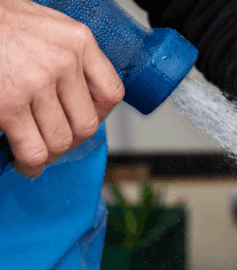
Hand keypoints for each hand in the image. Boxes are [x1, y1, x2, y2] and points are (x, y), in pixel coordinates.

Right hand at [0, 0, 123, 176]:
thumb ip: (67, 54)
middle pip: (86, 124)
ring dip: (49, 155)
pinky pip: (33, 150)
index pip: (110, 92)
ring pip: (61, 140)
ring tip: (37, 155)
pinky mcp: (9, 105)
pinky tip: (24, 162)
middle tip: (55, 142)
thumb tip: (77, 92)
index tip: (82, 120)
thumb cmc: (0, 23)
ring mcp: (37, 84)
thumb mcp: (45, 26)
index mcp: (78, 41)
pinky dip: (30, 164)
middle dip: (71, 141)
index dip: (99, 115)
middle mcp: (64, 61)